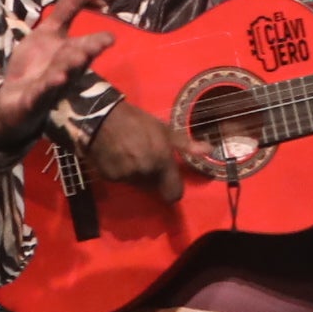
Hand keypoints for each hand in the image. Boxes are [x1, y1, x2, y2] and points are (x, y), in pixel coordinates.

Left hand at [0, 0, 105, 150]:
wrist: (14, 101)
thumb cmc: (37, 65)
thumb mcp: (49, 32)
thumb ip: (68, 8)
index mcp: (70, 53)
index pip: (87, 46)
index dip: (98, 42)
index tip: (112, 37)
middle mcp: (64, 71)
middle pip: (76, 62)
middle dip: (83, 55)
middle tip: (91, 47)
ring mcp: (48, 88)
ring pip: (58, 79)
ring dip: (63, 74)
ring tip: (67, 68)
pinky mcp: (30, 102)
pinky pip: (36, 97)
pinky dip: (41, 91)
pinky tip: (44, 86)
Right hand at [84, 92, 212, 204]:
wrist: (102, 117)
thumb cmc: (137, 121)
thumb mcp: (164, 130)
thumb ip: (186, 145)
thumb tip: (210, 150)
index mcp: (161, 161)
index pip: (174, 193)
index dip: (174, 190)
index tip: (170, 182)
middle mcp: (145, 172)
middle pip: (155, 187)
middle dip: (154, 177)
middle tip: (147, 158)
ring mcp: (126, 177)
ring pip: (138, 184)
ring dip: (138, 175)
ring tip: (131, 156)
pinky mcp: (110, 178)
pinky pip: (122, 181)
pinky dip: (122, 173)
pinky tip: (118, 157)